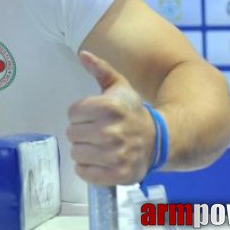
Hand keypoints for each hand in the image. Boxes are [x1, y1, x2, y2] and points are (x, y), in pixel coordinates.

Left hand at [67, 51, 155, 185]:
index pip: (72, 113)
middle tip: (97, 132)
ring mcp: (115, 155)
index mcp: (109, 107)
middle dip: (82, 132)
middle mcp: (111, 132)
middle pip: (72, 134)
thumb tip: (82, 54)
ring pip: (76, 153)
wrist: (158, 140)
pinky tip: (101, 160)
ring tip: (100, 146)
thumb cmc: (132, 111)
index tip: (94, 115)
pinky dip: (89, 169)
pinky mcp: (117, 174)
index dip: (81, 114)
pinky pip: (84, 173)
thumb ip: (100, 69)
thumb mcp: (118, 86)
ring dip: (84, 151)